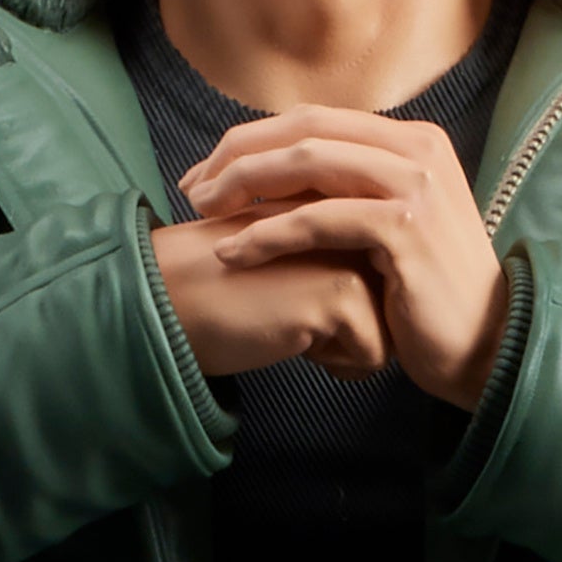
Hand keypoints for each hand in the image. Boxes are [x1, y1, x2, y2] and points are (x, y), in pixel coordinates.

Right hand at [149, 222, 390, 379]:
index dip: (344, 306)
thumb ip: (338, 257)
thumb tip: (386, 299)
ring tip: (286, 318)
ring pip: (386, 333)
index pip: (383, 277)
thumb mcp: (291, 257)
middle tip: (285, 305)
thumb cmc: (224, 287)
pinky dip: (331, 362)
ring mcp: (353, 250)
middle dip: (347, 326)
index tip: (292, 295)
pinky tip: (288, 335)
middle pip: (389, 307)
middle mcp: (355, 216)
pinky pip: (370, 356)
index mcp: (342, 199)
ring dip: (338, 345)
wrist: (171, 298)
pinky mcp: (342, 289)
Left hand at [172, 109, 510, 408]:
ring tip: (204, 213)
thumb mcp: (393, 227)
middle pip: (304, 130)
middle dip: (238, 155)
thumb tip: (286, 177)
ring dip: (245, 185)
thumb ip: (354, 193)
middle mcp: (416, 149)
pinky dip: (270, 233)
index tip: (206, 174)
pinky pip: (320, 219)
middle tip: (193, 189)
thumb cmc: (427, 298)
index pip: (314, 121)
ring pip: (308, 163)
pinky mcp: (405, 228)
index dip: (252, 141)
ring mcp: (414, 184)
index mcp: (411, 140)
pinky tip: (234, 252)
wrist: (484, 344)